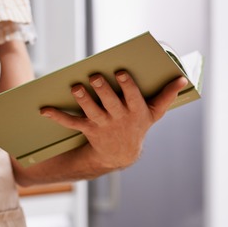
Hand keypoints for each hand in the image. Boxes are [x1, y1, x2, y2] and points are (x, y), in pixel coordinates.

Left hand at [40, 71, 188, 170]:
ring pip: (91, 111)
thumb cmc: (138, 126)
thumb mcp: (154, 113)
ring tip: (75, 87)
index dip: (126, 85)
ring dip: (82, 99)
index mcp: (135, 111)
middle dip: (102, 90)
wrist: (121, 153)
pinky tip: (44, 109)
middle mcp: (118, 119)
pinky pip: (71, 122)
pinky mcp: (87, 129)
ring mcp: (102, 125)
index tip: (120, 72)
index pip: (132, 97)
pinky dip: (57, 116)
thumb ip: (166, 96)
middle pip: (109, 103)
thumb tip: (183, 78)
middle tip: (94, 76)